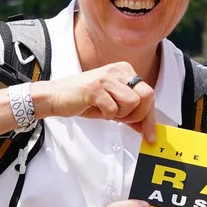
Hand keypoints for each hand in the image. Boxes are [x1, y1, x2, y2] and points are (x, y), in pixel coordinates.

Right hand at [39, 62, 156, 141]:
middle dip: (138, 115)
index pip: (148, 94)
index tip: (150, 135)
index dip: (150, 117)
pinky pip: (113, 108)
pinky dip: (106, 115)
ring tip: (107, 111)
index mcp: (125, 71)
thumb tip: (148, 129)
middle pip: (146, 95)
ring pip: (132, 102)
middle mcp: (118, 70)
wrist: (56, 96)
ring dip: (121, 114)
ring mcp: (106, 78)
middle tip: (123, 120)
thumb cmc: (85, 100)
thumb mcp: (113, 106)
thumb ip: (131, 114)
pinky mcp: (95, 88)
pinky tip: (97, 109)